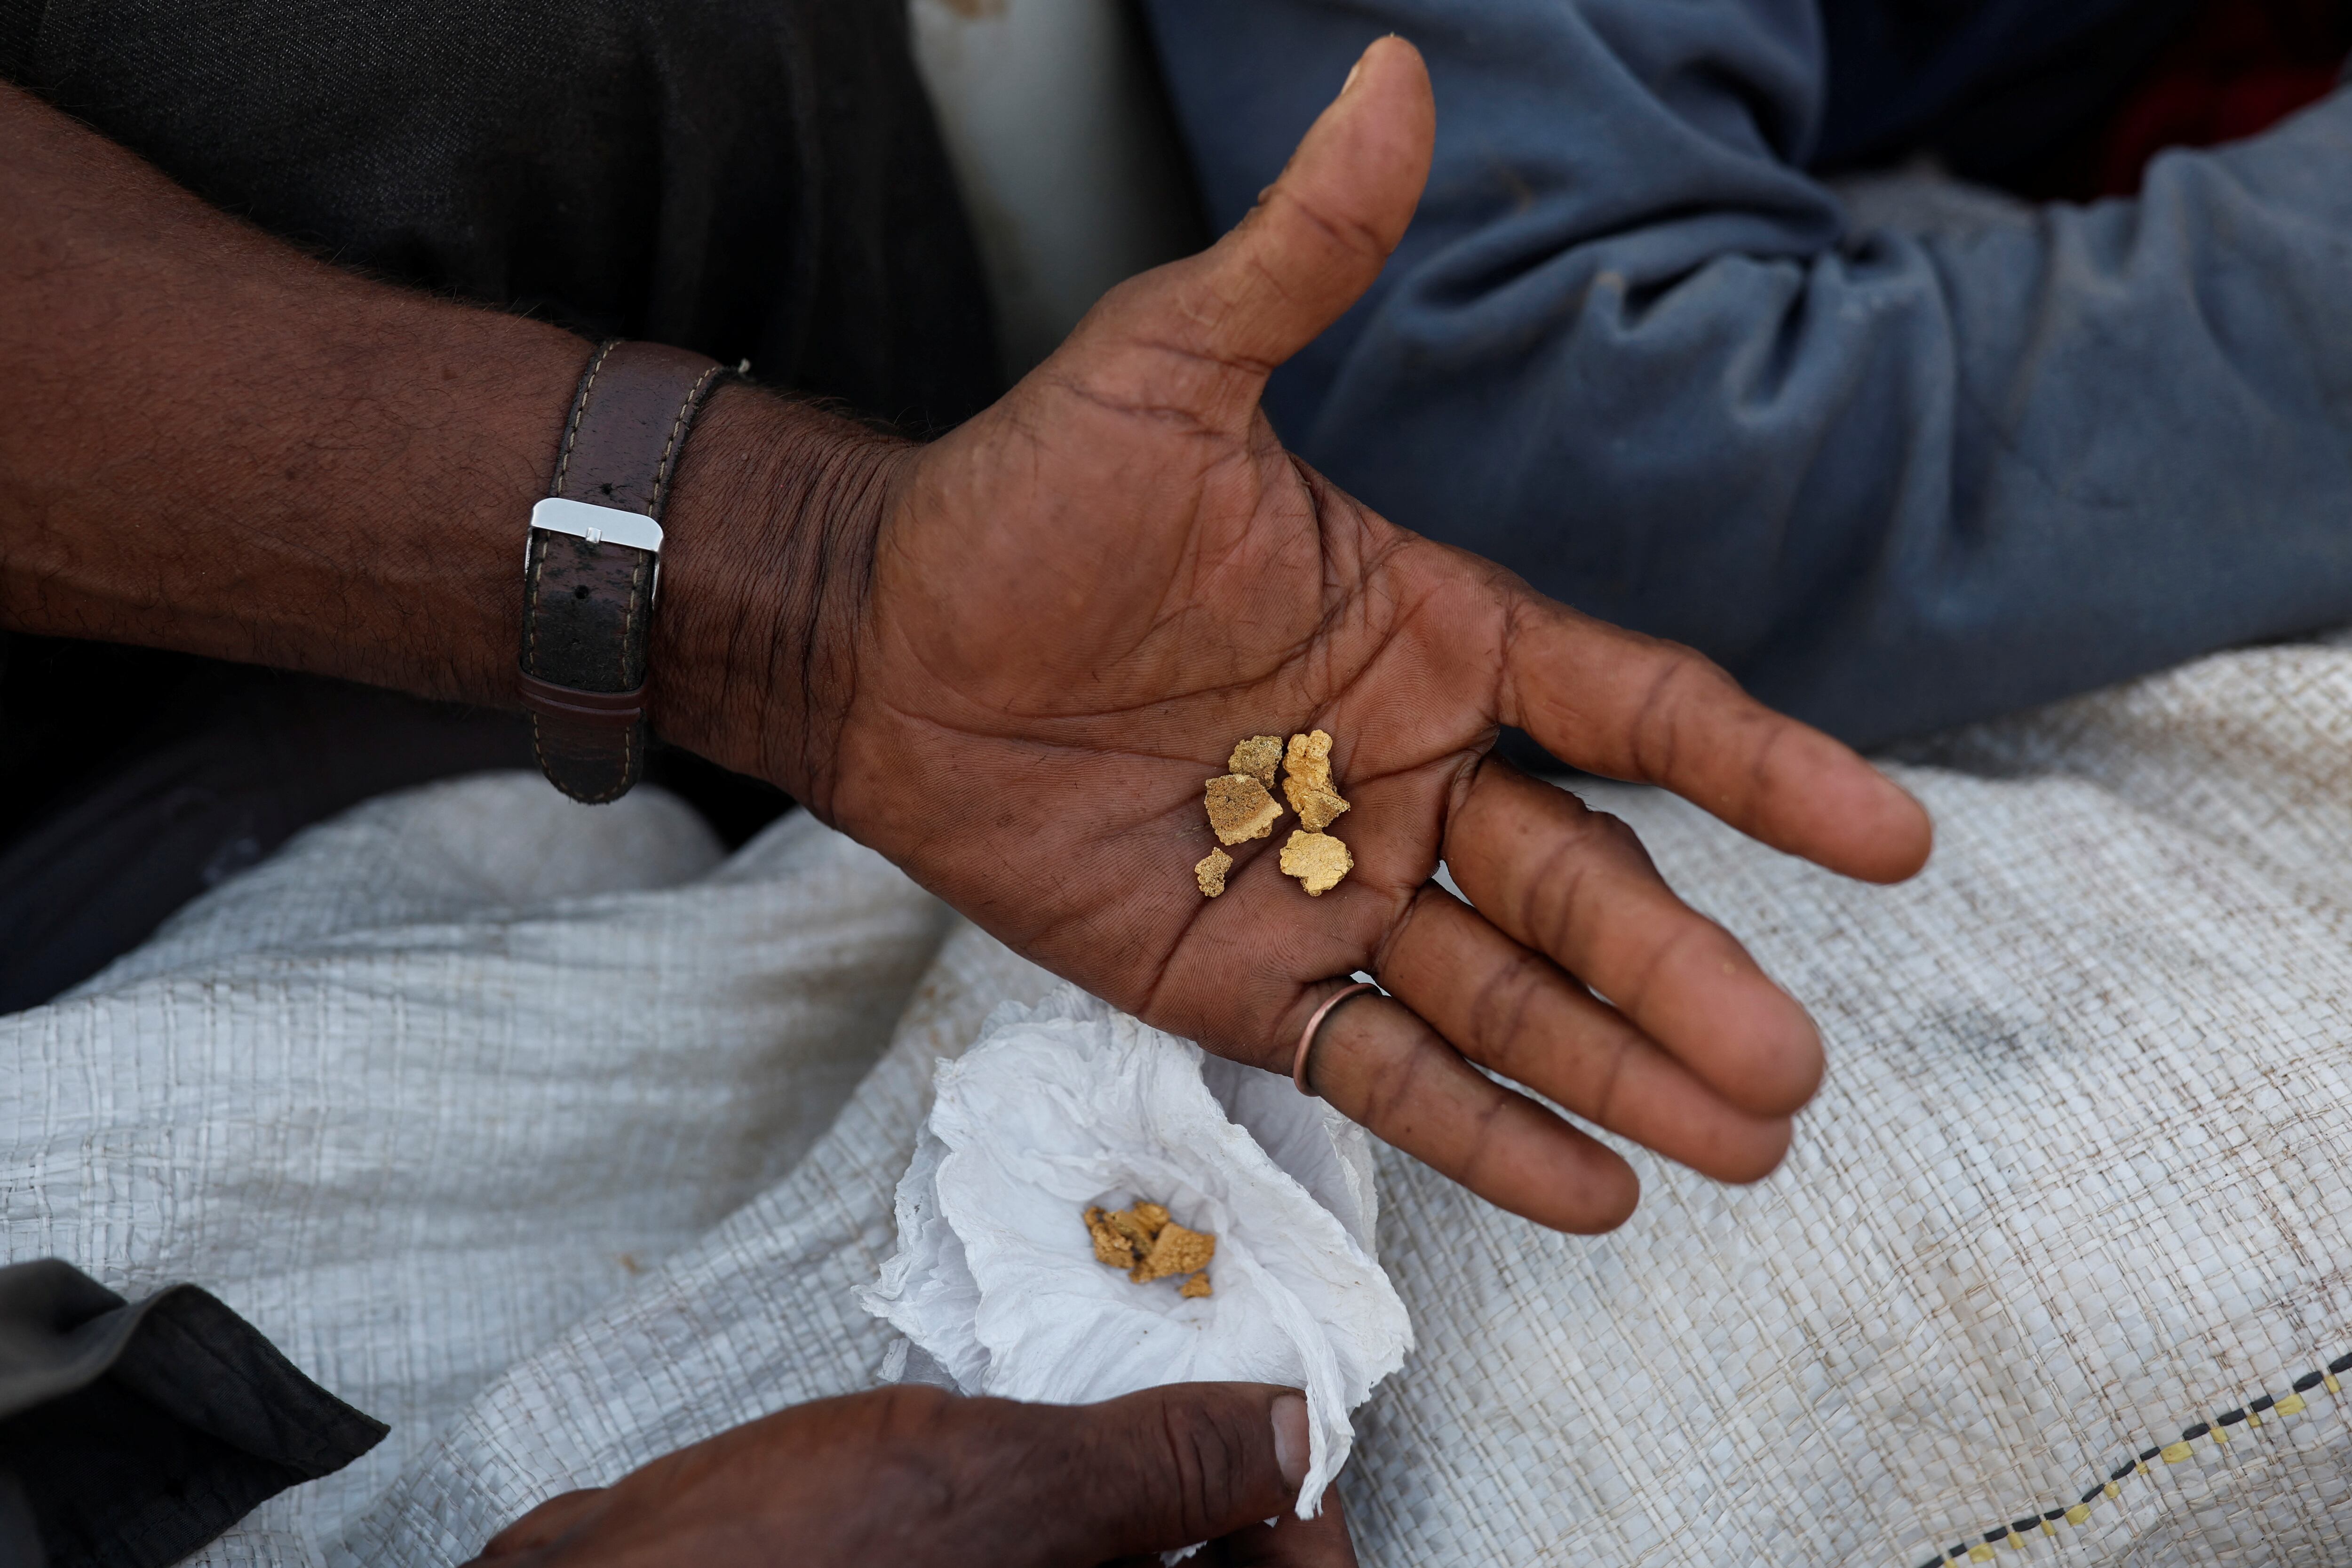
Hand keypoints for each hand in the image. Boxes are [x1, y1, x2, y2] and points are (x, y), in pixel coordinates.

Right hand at [461, 1383, 1348, 1567]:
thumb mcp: (1000, 1490)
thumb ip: (1162, 1465)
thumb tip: (1292, 1434)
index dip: (1302, 1526)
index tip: (1283, 1433)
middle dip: (1223, 1488)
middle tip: (1208, 1379)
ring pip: (1119, 1561)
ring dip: (1137, 1480)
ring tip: (1116, 1378)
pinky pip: (1036, 1555)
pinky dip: (1054, 1492)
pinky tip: (1022, 1416)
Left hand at [698, 39, 1931, 1232]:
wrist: (883, 636)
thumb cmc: (1028, 498)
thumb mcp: (1167, 367)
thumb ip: (1298, 259)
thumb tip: (1396, 76)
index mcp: (1429, 635)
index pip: (1633, 708)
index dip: (1759, 773)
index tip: (1884, 840)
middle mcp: (1408, 771)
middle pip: (1583, 885)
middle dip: (1685, 976)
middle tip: (1794, 1067)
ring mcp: (1333, 886)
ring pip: (1504, 997)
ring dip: (1619, 1069)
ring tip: (1742, 1138)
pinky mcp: (1245, 980)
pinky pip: (1379, 1068)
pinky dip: (1478, 1132)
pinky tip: (1590, 1186)